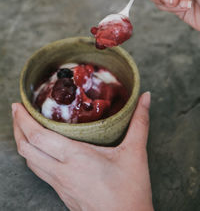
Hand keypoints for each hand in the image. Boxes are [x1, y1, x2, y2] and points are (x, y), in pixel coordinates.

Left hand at [12, 92, 152, 210]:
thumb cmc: (130, 191)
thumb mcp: (135, 153)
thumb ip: (140, 122)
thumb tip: (145, 98)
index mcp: (75, 158)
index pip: (38, 137)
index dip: (23, 120)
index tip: (18, 105)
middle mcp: (61, 172)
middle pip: (26, 149)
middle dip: (17, 127)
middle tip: (16, 110)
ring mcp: (59, 185)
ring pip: (29, 162)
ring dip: (22, 142)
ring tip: (23, 126)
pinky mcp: (62, 192)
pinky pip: (39, 171)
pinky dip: (32, 155)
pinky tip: (40, 149)